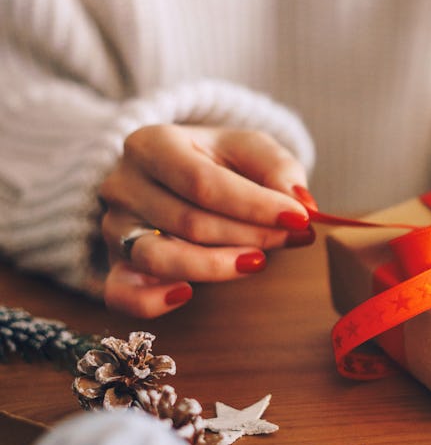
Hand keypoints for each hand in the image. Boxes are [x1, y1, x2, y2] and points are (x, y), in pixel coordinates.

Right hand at [98, 125, 315, 317]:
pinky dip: (152, 301)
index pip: (203, 182)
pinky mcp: (114, 264)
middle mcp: (124, 184)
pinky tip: (187, 294)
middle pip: (189, 222)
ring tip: (257, 262)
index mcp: (153, 143)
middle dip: (250, 235)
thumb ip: (278, 169)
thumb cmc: (217, 161)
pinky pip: (122, 293)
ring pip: (159, 257)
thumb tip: (301, 203)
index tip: (299, 218)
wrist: (178, 173)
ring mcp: (114, 226)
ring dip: (217, 267)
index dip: (254, 206)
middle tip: (294, 237)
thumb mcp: (250, 149)